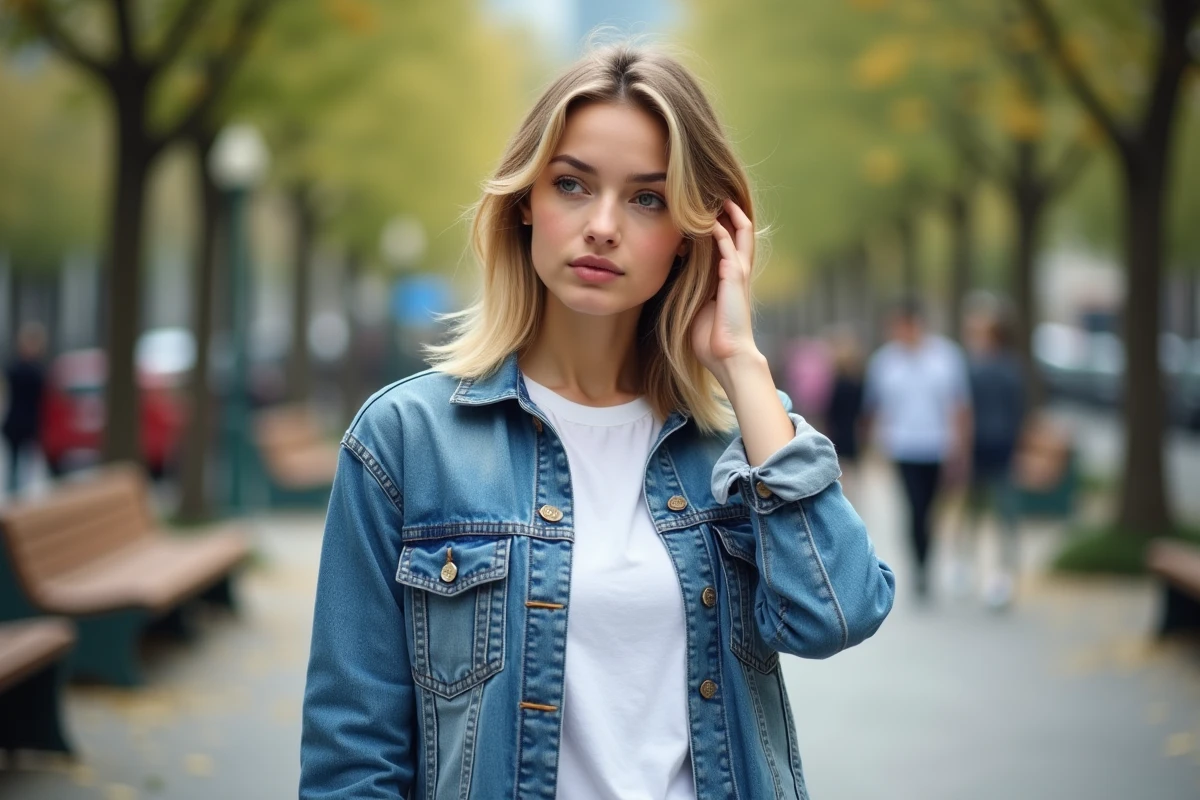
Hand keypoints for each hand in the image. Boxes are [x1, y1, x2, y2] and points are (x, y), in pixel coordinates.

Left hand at [690, 199, 758, 384]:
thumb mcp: (697, 305)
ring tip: (717, 196)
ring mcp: (740, 273)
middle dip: (730, 211)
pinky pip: (729, 247)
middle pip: (741, 231)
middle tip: (715, 193)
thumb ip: (692, 287)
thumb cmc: (710, 337)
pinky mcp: (735, 278)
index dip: (721, 224)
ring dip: (728, 213)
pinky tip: (709, 220)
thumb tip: (674, 273)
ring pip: (740, 233)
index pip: (730, 242)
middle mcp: (739, 271)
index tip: (704, 209)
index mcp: (731, 278)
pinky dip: (720, 231)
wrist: (728, 356)